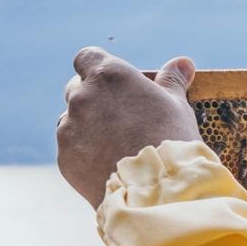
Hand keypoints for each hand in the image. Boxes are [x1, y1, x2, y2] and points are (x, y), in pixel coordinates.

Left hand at [56, 47, 202, 206]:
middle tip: (121, 116)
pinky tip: (109, 164)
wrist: (157, 189)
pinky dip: (85, 153)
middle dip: (94, 97)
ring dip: (87, 126)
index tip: (114, 82)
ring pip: (72, 119)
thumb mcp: (177, 105)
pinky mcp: (64, 156)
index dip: (98, 67)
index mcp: (109, 75)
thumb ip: (173, 81)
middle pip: (77, 87)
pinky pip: (72, 148)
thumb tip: (182, 63)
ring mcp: (69, 127)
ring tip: (116, 145)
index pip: (88, 57)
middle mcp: (82, 96)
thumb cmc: (171, 139)